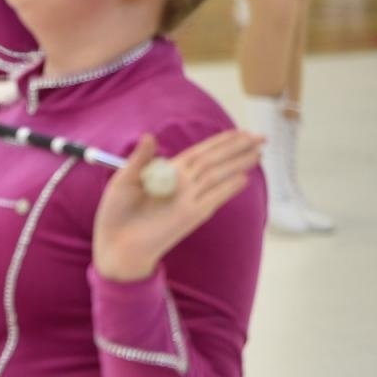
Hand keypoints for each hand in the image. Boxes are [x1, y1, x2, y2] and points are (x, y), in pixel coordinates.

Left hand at [92, 130, 262, 281]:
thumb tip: (150, 135)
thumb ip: (140, 159)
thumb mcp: (124, 180)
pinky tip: (244, 178)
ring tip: (259, 151)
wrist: (115, 244)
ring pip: (217, 176)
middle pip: (214, 161)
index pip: (201, 152)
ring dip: (238, 163)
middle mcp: (182, 183)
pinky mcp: (190, 215)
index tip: (240, 132)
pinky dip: (227, 187)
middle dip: (237, 148)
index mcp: (168, 172)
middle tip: (261, 137)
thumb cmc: (117, 213)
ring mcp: (188, 199)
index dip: (221, 142)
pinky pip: (212, 198)